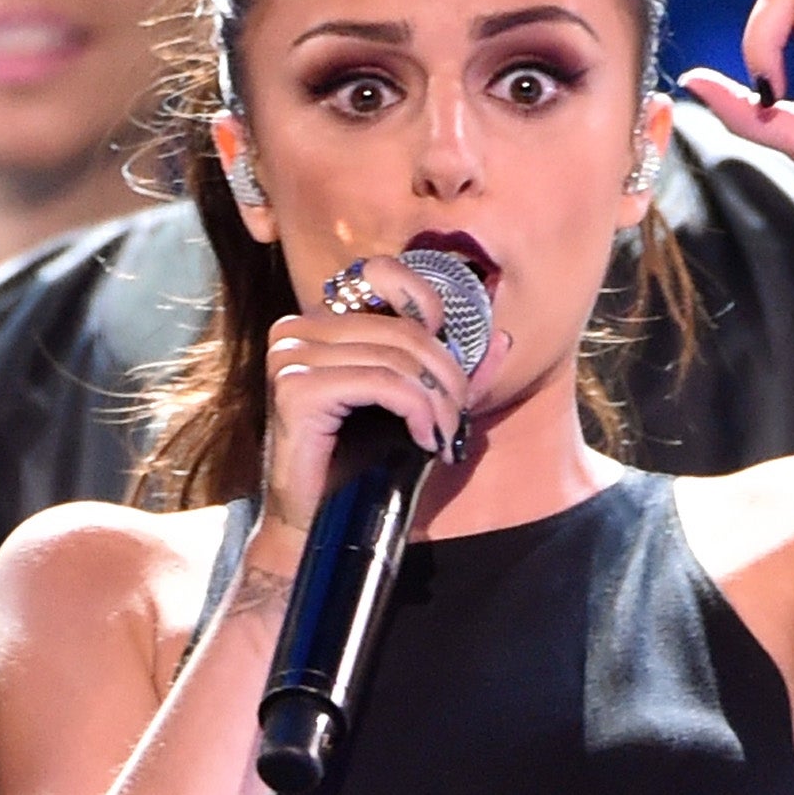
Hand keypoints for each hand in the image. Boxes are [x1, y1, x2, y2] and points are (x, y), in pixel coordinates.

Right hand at [259, 255, 508, 538]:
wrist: (314, 521)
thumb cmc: (355, 462)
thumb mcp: (408, 404)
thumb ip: (446, 369)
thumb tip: (502, 338)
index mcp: (315, 321)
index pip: (381, 273)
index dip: (427, 305)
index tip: (447, 358)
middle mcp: (296, 329)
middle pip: (400, 329)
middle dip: (445, 374)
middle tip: (459, 417)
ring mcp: (291, 357)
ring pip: (397, 358)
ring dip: (436, 400)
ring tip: (444, 433)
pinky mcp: (297, 389)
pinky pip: (383, 384)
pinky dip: (417, 411)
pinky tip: (424, 439)